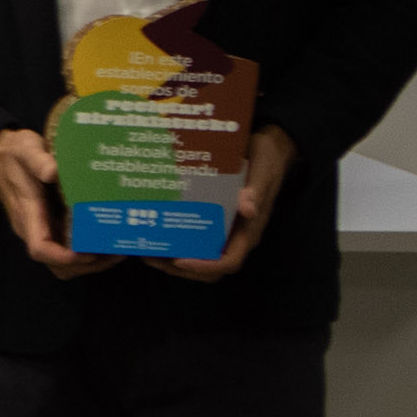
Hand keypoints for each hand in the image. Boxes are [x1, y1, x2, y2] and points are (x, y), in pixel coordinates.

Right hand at [0, 127, 110, 276]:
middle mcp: (34, 229)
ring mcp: (43, 229)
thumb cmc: (13, 154)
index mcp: (27, 214)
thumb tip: (53, 172)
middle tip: (114, 252)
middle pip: (56, 264)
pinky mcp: (50, 225)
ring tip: (115, 251)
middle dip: (85, 265)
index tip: (87, 252)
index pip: (40, 248)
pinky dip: (87, 251)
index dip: (63, 257)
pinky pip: (67, 248)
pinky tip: (106, 238)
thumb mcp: (25, 149)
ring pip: (63, 262)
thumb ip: (37, 160)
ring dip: (89, 263)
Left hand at [165, 125, 295, 282]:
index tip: (180, 260)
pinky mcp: (215, 221)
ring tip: (146, 250)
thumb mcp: (262, 170)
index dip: (205, 266)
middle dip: (180, 267)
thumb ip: (255, 190)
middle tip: (151, 257)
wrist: (270, 149)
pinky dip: (176, 240)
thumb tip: (248, 208)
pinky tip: (155, 230)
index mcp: (249, 231)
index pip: (229, 261)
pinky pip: (195, 239)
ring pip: (200, 256)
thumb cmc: (267, 161)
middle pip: (209, 267)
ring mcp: (225, 230)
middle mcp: (236, 236)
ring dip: (173, 259)